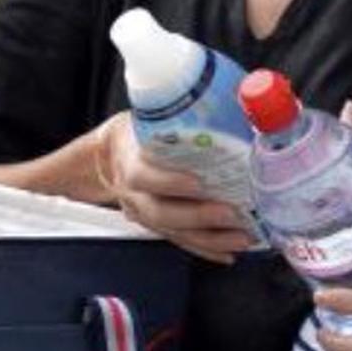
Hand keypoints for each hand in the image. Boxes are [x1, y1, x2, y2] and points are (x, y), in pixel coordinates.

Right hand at [92, 114, 257, 264]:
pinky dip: (206, 250)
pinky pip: (182, 242)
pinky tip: (229, 253)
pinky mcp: (158, 226)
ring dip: (210, 238)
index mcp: (130, 163)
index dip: (169, 182)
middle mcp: (135, 195)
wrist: (109, 155)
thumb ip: (182, 112)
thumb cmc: (137, 132)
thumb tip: (239, 97)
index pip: (144, 176)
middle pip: (162, 212)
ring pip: (175, 232)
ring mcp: (145, 214)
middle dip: (199, 217)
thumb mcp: (150, 115)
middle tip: (232, 214)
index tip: (198, 183)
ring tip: (242, 238)